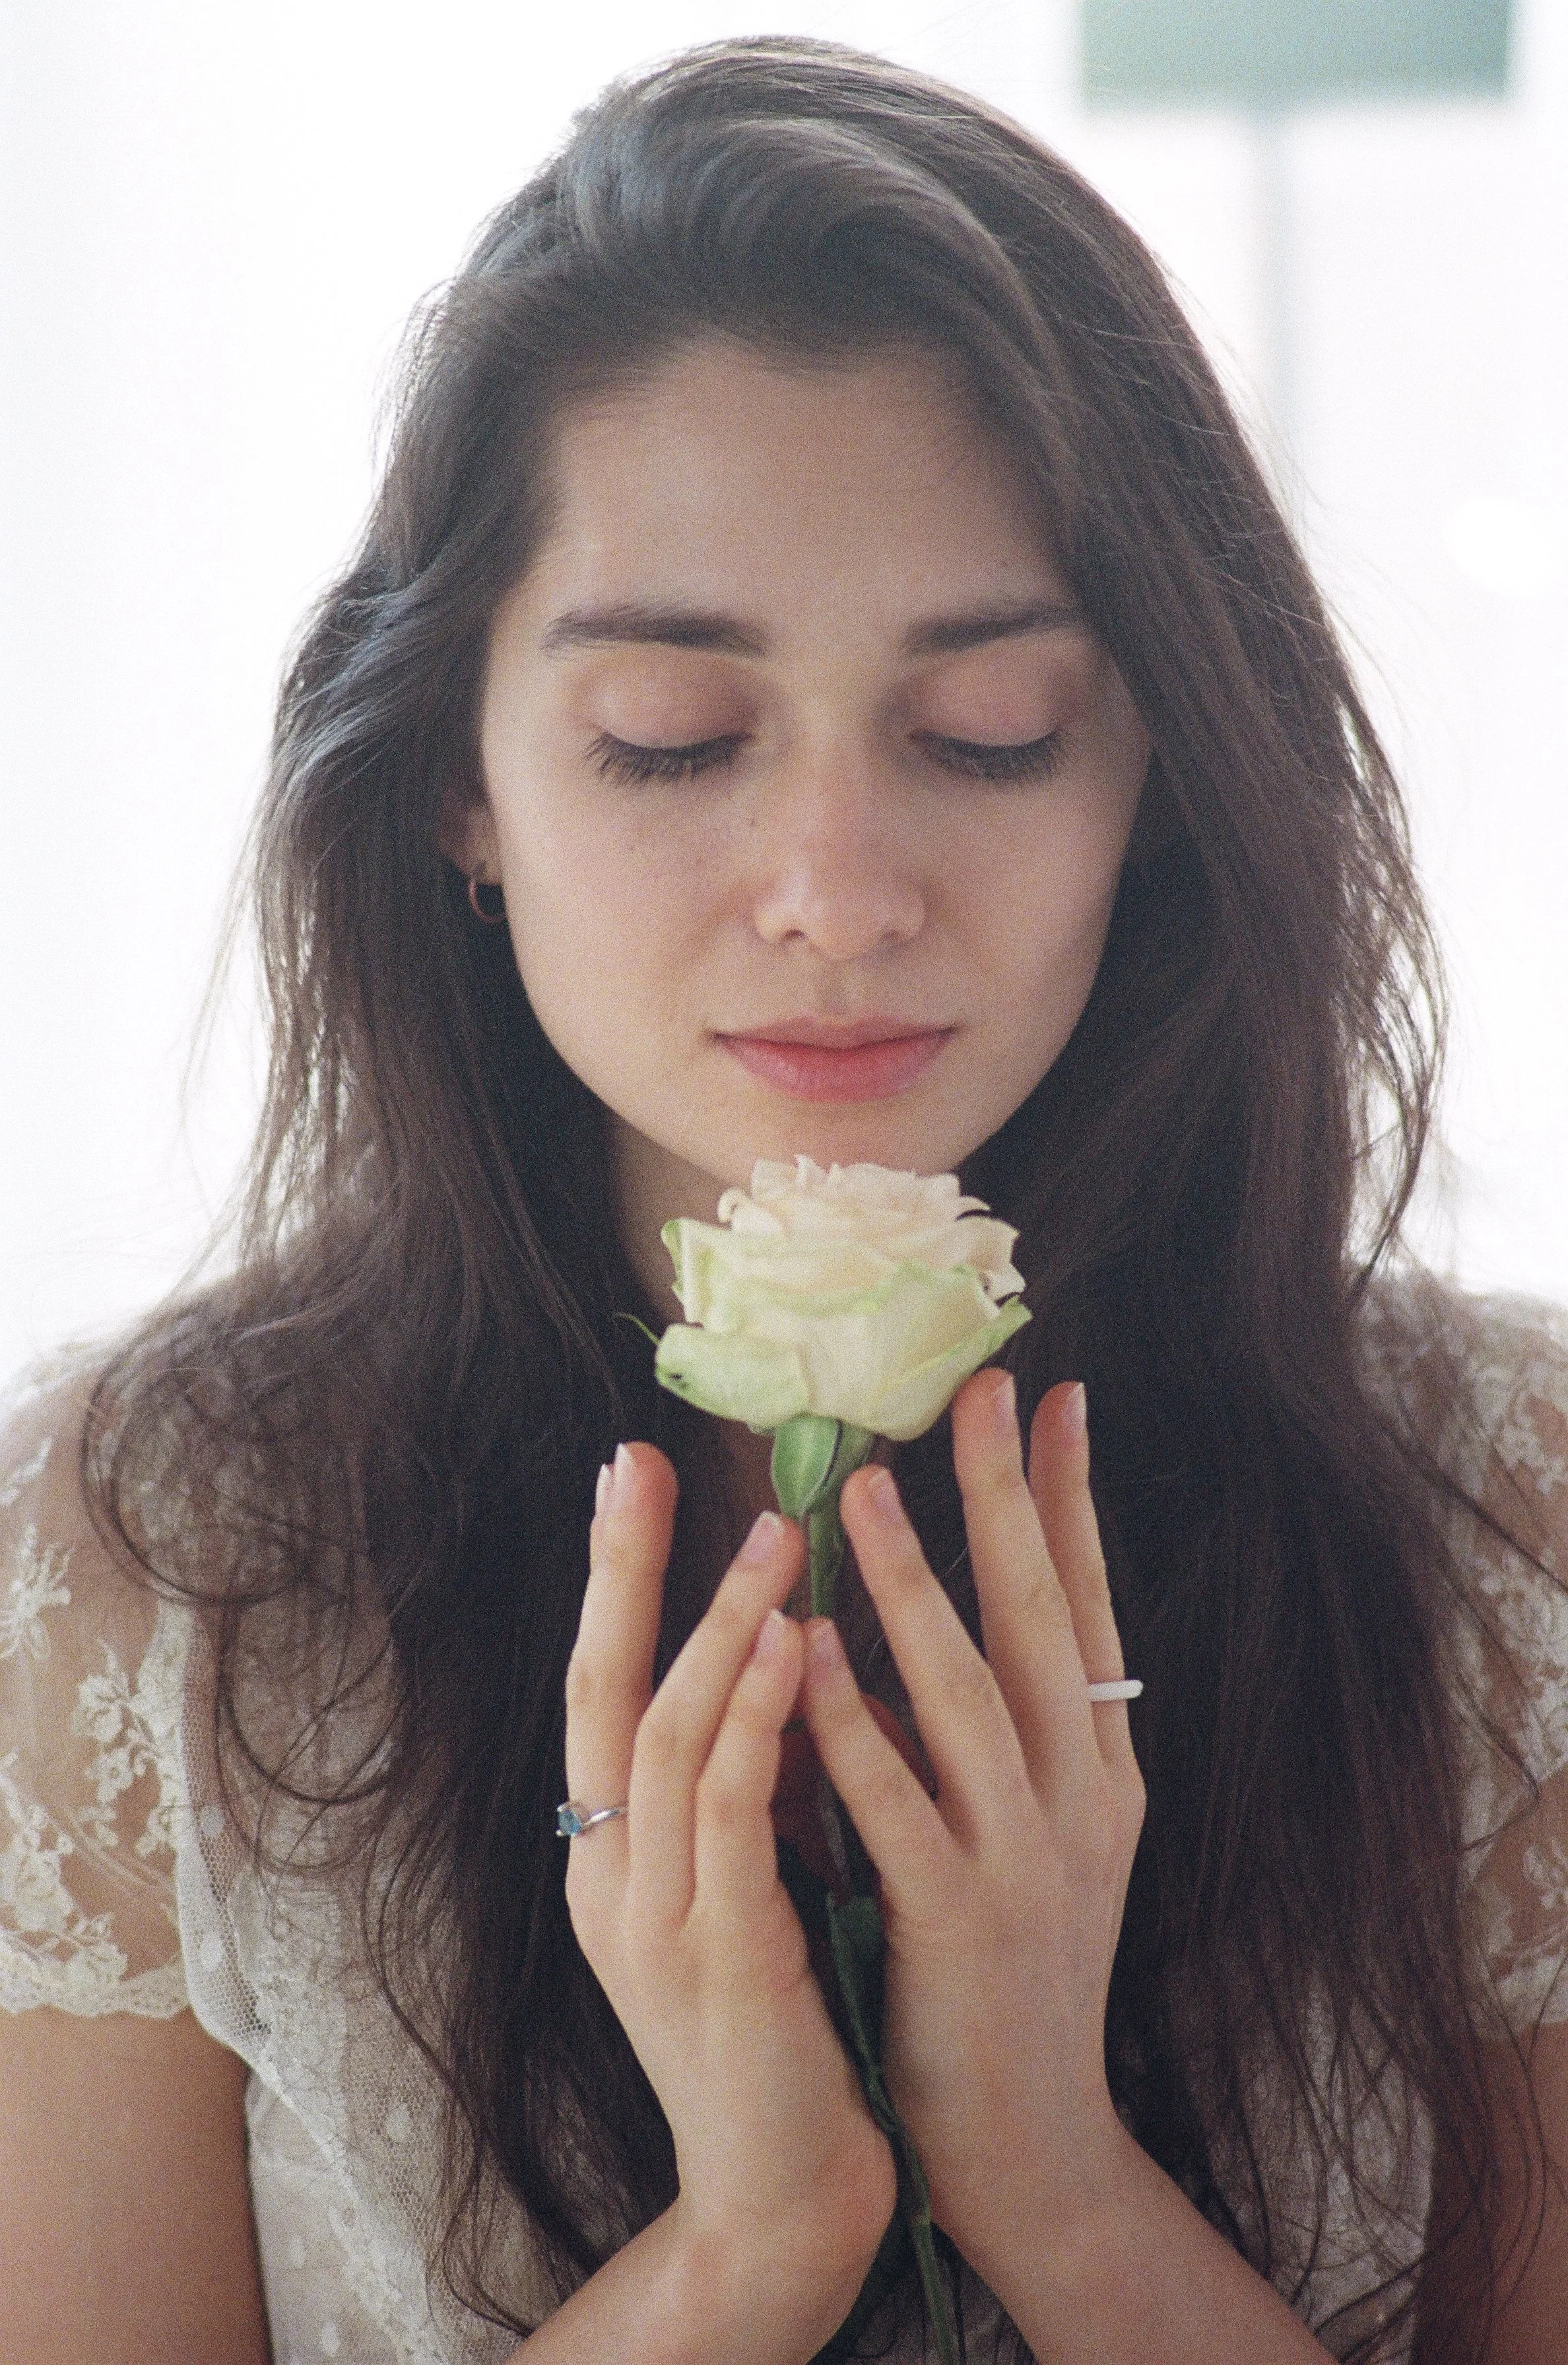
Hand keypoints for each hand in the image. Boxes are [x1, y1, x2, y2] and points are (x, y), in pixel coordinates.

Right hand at [562, 1444, 896, 2347]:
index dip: (616, 1579)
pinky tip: (800, 1648)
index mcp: (618, 1855)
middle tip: (641, 1459)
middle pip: (601, 1691)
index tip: (632, 1469)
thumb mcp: (744, 1887)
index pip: (602, 1688)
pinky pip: (732, 1817)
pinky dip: (759, 1725)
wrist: (785, 2196)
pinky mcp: (718, 1959)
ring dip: (719, 1627)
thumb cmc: (782, 2030)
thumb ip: (746, 1784)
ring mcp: (655, 1918)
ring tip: (773, 1529)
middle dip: (623, 1570)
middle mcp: (614, 1875)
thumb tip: (787, 1652)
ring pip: (667, 1739)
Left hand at [798, 1373, 1145, 2301]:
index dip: (1071, 1499)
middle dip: (1010, 1498)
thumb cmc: (1009, 1980)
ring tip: (859, 1489)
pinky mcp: (955, 1921)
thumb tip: (933, 1628)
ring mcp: (1023, 1859)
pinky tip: (805, 1649)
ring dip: (913, 1584)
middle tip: (981, 1392)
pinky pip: (892, 1801)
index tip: (1055, 1396)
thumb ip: (999, 1741)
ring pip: (966, 1693)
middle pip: (1045, 1620)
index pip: (1087, 1606)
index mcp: (1100, 1773)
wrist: (1035, 2150)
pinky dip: (849, 1720)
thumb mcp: (1037, 1844)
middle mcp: (1078, 1798)